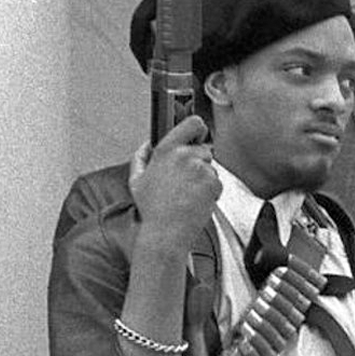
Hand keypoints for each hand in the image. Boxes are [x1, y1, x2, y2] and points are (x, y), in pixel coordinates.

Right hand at [129, 115, 218, 258]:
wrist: (167, 231)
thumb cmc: (152, 209)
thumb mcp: (137, 181)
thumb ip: (140, 158)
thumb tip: (146, 146)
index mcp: (166, 150)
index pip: (192, 124)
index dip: (199, 128)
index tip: (198, 135)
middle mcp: (185, 156)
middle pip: (204, 150)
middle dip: (199, 164)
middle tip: (186, 182)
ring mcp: (200, 169)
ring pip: (210, 169)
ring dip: (204, 179)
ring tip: (187, 195)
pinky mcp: (213, 182)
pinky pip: (217, 183)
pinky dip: (210, 192)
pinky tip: (195, 201)